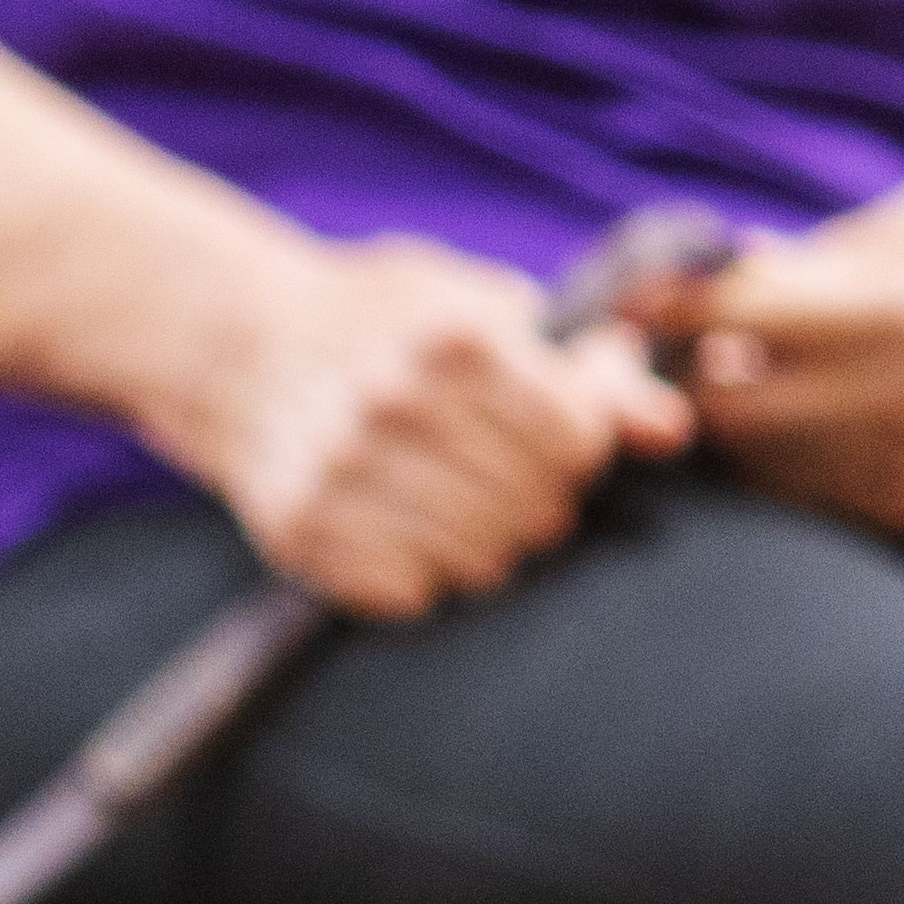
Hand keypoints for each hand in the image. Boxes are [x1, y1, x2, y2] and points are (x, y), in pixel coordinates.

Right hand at [180, 233, 691, 618]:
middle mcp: (394, 408)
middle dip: (536, 494)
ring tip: (448, 497)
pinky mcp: (301, 534)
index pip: (577, 442)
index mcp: (451, 340)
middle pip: (539, 509)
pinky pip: (413, 593)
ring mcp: (341, 475)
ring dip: (482, 538)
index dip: (578, 443)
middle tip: (494, 468)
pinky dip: (418, 569)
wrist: (232, 346)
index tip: (549, 428)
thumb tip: (671, 430)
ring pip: (484, 561)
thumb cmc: (381, 321)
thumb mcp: (484, 309)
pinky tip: (397, 522)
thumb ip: (586, 369)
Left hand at [619, 172, 903, 539]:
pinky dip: (766, 459)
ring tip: (746, 369)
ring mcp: (903, 469)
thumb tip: (737, 258)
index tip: (629, 293)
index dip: (668, 302)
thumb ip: (844, 239)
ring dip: (723, 417)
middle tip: (683, 338)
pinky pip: (790, 496)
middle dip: (684, 369)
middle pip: (723, 402)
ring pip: (746, 459)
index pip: (745, 314)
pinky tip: (791, 415)